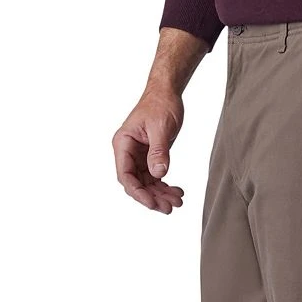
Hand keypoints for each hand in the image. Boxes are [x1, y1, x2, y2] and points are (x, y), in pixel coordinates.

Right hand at [112, 88, 185, 213]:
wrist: (167, 94)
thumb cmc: (160, 105)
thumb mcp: (161, 128)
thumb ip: (159, 151)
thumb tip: (159, 174)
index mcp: (123, 144)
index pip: (125, 175)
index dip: (138, 192)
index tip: (153, 203)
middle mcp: (128, 152)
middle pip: (136, 184)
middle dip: (152, 197)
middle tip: (170, 208)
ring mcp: (138, 157)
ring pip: (146, 184)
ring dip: (161, 195)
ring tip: (178, 201)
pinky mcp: (149, 158)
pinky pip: (154, 178)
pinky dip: (165, 187)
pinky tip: (177, 191)